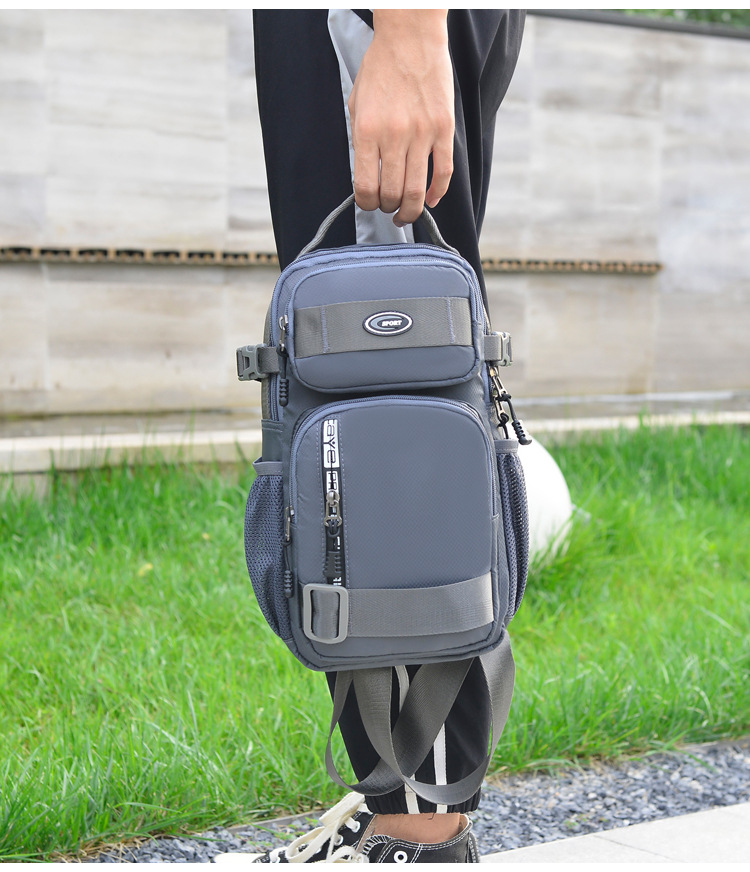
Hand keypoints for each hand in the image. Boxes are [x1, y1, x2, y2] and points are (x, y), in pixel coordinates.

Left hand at [348, 10, 453, 226]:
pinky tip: (430, 200)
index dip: (366, 204)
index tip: (369, 204)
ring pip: (416, 190)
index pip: (365, 186)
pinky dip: (437, 193)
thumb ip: (359, 140)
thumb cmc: (381, 68)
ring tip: (406, 213)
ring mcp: (421, 133)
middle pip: (391, 193)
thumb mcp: (356, 104)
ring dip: (410, 209)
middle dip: (388, 208)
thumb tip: (366, 175)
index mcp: (367, 130)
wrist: (410, 37)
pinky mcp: (443, 129)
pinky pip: (443, 172)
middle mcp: (394, 135)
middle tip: (388, 208)